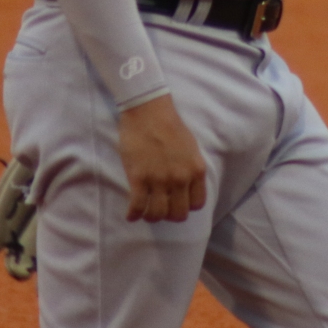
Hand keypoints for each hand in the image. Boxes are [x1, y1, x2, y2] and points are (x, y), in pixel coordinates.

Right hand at [117, 94, 206, 222]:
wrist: (148, 111)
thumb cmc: (170, 125)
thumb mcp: (191, 148)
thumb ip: (191, 169)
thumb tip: (187, 186)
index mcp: (195, 171)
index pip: (197, 204)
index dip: (186, 206)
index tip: (177, 203)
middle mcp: (180, 179)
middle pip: (178, 214)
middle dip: (169, 215)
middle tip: (161, 209)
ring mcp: (159, 180)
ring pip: (157, 214)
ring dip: (151, 216)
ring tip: (145, 212)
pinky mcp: (139, 178)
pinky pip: (137, 207)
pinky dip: (133, 214)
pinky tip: (131, 215)